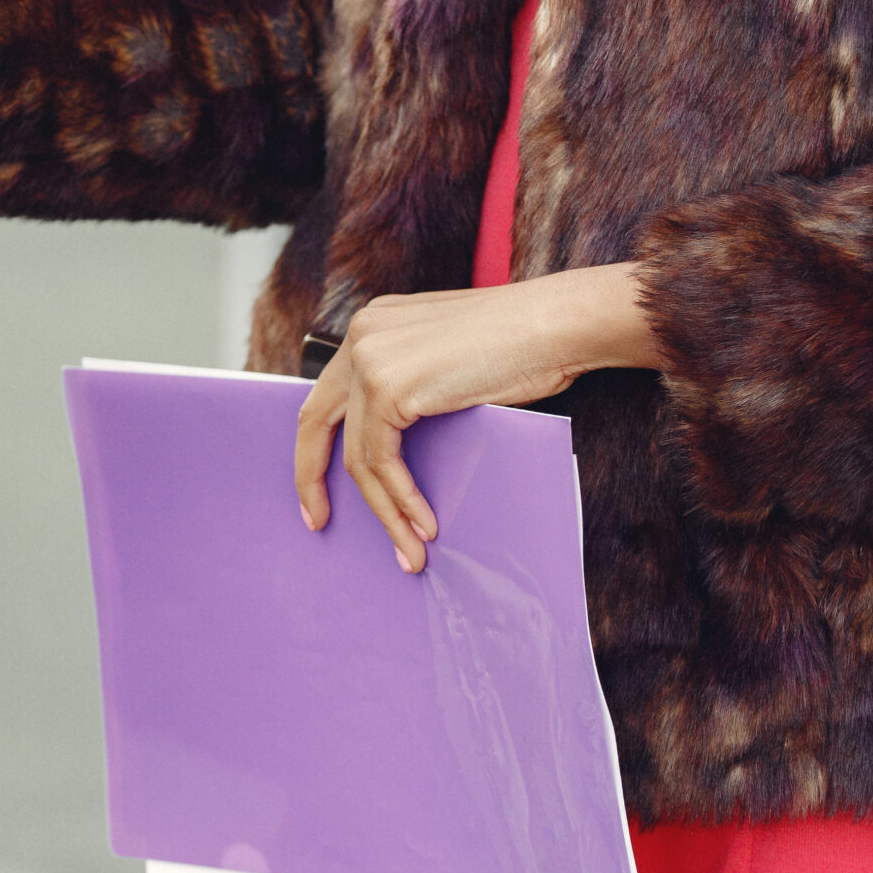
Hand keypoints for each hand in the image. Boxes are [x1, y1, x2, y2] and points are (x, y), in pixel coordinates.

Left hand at [294, 263, 664, 572]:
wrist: (560, 324)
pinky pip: (382, 461)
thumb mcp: (447, 360)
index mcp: (372, 326)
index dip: (316, 445)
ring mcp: (370, 360)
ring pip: (358, 456)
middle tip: (317, 521)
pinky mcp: (389, 387)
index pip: (327, 396)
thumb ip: (412, 385)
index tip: (318, 488)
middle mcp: (361, 337)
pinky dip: (401, 500)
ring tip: (407, 548)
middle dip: (311, 478)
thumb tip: (397, 446)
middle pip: (315, 422)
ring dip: (383, 510)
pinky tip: (423, 526)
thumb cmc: (526, 346)